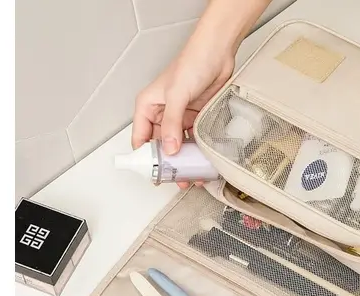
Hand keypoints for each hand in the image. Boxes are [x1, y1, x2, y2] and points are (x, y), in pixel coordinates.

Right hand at [131, 41, 234, 188]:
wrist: (218, 53)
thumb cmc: (193, 62)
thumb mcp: (178, 94)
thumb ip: (172, 123)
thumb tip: (169, 149)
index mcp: (148, 106)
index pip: (140, 138)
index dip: (145, 158)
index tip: (155, 174)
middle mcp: (162, 113)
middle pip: (160, 146)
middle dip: (168, 164)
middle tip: (177, 179)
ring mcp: (179, 117)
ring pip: (177, 146)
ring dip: (184, 161)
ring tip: (192, 176)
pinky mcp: (195, 118)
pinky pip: (193, 140)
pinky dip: (197, 152)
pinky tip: (202, 163)